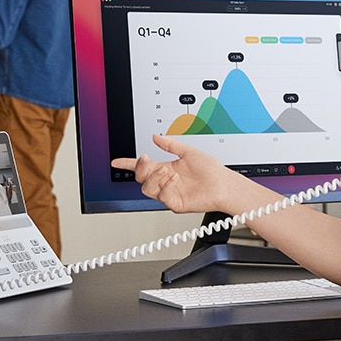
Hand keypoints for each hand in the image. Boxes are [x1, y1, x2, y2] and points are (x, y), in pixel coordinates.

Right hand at [111, 135, 235, 214]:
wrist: (224, 185)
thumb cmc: (211, 171)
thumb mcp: (188, 152)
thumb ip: (170, 145)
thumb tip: (156, 137)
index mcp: (166, 169)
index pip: (142, 167)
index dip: (128, 164)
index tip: (116, 162)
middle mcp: (165, 182)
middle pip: (140, 178)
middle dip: (140, 168)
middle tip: (148, 160)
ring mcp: (169, 193)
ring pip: (147, 189)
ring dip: (153, 178)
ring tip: (166, 171)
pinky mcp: (176, 203)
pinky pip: (162, 197)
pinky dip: (165, 187)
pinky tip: (174, 180)